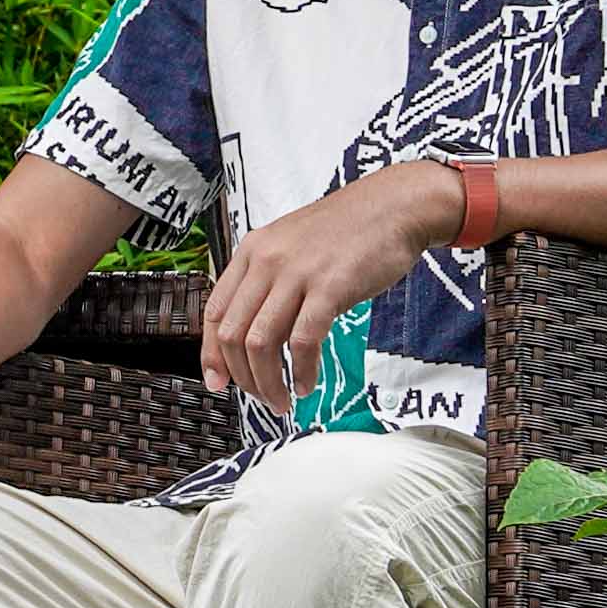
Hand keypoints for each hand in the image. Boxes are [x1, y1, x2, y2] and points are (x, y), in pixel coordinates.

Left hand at [198, 166, 455, 407]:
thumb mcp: (292, 246)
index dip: (212, 355)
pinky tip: (307, 383)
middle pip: (234, 335)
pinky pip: (302, 342)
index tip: (218, 382)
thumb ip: (269, 281)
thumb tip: (255, 334)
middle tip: (262, 398)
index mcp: (252, 251)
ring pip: (261, 344)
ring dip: (268, 382)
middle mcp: (267, 261)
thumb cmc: (348, 231)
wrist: (394, 206)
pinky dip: (302, 371)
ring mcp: (297, 273)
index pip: (215, 313)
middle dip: (243, 378)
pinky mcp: (329, 287)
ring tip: (282, 400)